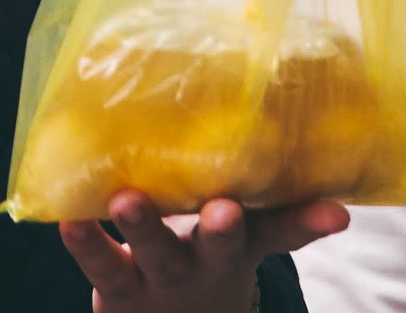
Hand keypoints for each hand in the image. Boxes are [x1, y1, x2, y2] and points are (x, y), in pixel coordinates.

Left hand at [60, 191, 348, 312]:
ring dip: (143, 227)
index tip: (337, 215)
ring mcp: (162, 276)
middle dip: (222, 229)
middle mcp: (207, 260)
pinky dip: (85, 242)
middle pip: (220, 246)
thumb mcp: (239, 228)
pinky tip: (68, 218)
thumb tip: (290, 120)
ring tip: (127, 200)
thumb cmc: (204, 250)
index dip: (309, 222)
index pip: (283, 230)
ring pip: (156, 254)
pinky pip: (100, 264)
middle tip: (223, 211)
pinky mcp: (118, 285)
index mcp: (243, 241)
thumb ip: (254, 184)